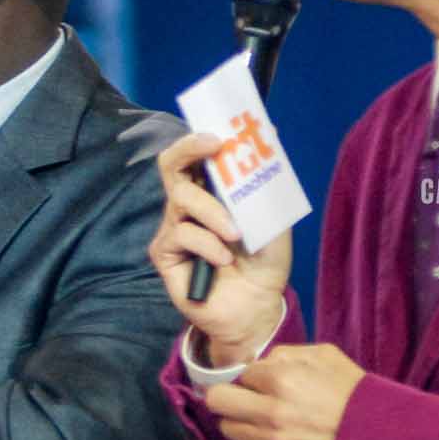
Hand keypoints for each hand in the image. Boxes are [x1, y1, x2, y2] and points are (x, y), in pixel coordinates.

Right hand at [149, 133, 291, 364]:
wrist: (256, 307)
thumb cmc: (264, 263)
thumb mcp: (273, 220)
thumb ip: (266, 187)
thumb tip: (271, 140)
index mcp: (212, 193)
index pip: (197, 156)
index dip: (204, 138)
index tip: (223, 133)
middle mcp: (188, 205)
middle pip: (171, 164)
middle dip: (190, 148)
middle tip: (215, 146)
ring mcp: (174, 228)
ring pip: (182, 199)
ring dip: (214, 213)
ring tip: (236, 235)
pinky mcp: (165, 253)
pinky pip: (182, 234)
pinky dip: (208, 245)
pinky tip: (223, 261)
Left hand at [202, 342, 365, 439]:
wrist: (382, 439)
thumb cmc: (356, 394)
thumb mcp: (326, 356)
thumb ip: (287, 353)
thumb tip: (259, 362)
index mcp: (282, 377)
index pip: (241, 373)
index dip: (253, 378)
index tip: (264, 384)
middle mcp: (271, 409)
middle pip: (217, 400)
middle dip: (229, 397)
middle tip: (245, 401)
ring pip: (228, 428)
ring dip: (242, 424)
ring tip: (265, 424)